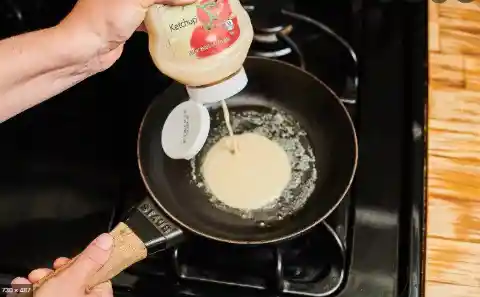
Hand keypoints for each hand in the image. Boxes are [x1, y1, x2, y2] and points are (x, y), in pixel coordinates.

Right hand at [11, 233, 113, 296]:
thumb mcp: (73, 280)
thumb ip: (90, 259)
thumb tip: (107, 240)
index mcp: (99, 296)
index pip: (96, 272)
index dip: (81, 263)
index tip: (67, 260)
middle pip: (73, 279)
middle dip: (54, 272)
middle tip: (43, 272)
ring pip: (56, 288)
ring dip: (40, 281)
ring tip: (28, 280)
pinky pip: (45, 296)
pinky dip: (33, 291)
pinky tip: (22, 288)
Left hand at [57, 0, 194, 71]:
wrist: (86, 47)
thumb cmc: (107, 16)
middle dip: (178, 0)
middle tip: (199, 4)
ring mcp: (128, 5)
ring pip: (158, 2)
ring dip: (175, 8)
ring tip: (195, 12)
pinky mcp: (130, 21)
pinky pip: (154, 16)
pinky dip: (166, 20)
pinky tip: (181, 26)